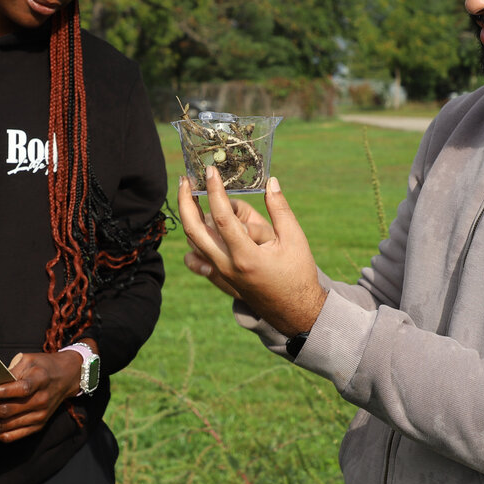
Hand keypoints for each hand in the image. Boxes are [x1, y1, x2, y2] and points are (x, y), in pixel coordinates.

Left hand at [0, 347, 87, 442]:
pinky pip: (12, 435)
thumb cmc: (43, 365)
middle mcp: (41, 400)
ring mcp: (40, 416)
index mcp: (41, 379)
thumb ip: (11, 371)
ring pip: (6, 426)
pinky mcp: (37, 426)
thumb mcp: (30, 359)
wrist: (68, 376)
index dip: (2, 392)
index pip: (21, 388)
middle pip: (8, 411)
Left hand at [178, 166, 326, 335]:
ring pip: (192, 242)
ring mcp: (221, 273)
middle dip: (185, 201)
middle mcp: (227, 265)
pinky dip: (193, 239)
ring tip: (190, 194)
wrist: (294, 311)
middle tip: (185, 179)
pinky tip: (199, 224)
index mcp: (246, 255)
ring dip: (189, 217)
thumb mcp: (294, 239)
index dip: (213, 191)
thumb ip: (280, 209)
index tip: (210, 171)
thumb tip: (270, 181)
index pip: (222, 217)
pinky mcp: (220, 277)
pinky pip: (197, 257)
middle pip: (193, 230)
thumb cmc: (298, 274)